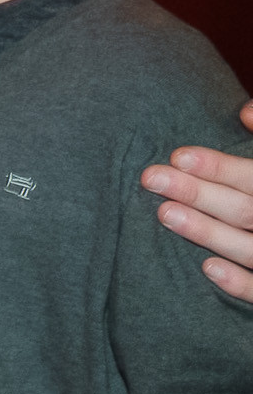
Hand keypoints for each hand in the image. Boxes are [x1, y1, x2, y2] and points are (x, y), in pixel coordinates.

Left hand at [142, 100, 252, 300]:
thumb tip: (243, 110)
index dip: (219, 167)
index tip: (177, 155)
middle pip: (244, 209)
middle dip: (198, 193)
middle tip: (150, 178)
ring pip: (250, 249)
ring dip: (208, 233)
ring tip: (164, 213)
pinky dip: (239, 283)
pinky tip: (207, 269)